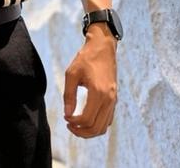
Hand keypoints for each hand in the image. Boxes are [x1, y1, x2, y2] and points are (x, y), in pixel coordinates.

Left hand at [62, 23, 117, 137]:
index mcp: (99, 92)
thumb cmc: (85, 58)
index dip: (74, 122)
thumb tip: (67, 114)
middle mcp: (109, 99)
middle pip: (96, 127)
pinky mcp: (114, 99)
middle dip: (81, 132)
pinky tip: (86, 119)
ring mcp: (113, 100)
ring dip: (90, 131)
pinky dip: (97, 125)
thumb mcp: (72, 73)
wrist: (103, 47)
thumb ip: (69, 95)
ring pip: (104, 127)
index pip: (87, 119)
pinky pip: (108, 119)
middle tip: (69, 125)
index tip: (65, 117)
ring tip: (76, 125)